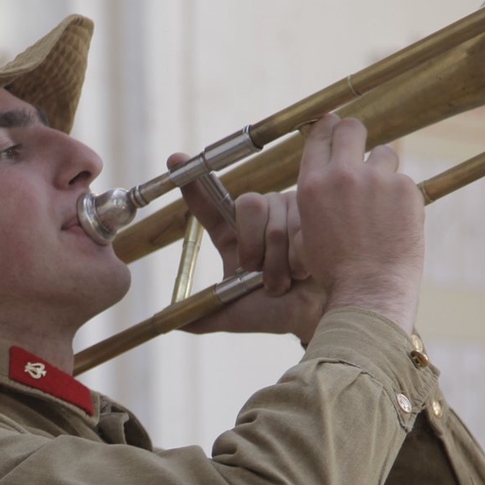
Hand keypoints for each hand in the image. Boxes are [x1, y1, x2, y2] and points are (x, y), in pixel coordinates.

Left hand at [180, 159, 326, 342]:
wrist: (314, 317)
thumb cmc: (275, 313)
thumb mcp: (234, 315)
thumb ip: (203, 317)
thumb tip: (170, 323)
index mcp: (234, 235)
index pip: (210, 202)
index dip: (194, 183)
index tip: (175, 161)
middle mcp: (259, 216)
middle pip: (249, 204)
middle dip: (255, 245)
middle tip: (261, 274)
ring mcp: (287, 210)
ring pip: (277, 221)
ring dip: (280, 260)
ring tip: (288, 280)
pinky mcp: (314, 213)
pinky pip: (302, 226)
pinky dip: (300, 256)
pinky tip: (306, 270)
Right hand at [289, 114, 423, 331]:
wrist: (368, 291)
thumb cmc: (335, 271)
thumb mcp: (308, 233)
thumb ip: (316, 202)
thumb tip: (327, 183)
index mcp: (313, 185)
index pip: (320, 136)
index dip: (328, 126)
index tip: (333, 123)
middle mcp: (343, 176)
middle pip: (352, 128)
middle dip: (356, 133)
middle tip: (361, 146)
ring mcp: (377, 180)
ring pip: (384, 154)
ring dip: (382, 170)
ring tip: (381, 201)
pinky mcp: (406, 190)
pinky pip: (404, 183)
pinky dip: (401, 199)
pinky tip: (396, 223)